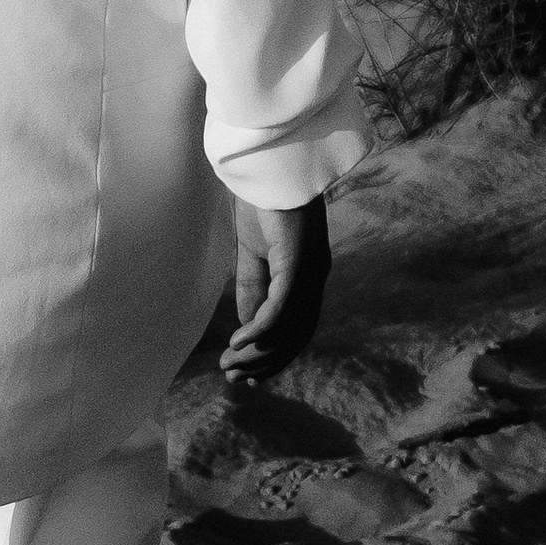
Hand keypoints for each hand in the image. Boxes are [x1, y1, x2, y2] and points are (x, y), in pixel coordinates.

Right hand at [221, 194, 330, 384]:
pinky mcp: (297, 262)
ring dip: (258, 352)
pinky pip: (280, 307)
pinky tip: (238, 342)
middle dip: (264, 363)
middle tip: (233, 378)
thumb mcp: (254, 255)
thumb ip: (253, 290)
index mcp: (308, 277)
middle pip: (295, 337)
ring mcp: (310, 271)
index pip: (297, 331)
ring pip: (289, 328)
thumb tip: (248, 330)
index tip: (247, 377)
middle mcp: (315, 279)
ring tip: (230, 364)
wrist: (267, 166)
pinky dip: (260, 329)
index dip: (274, 358)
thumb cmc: (262, 205)